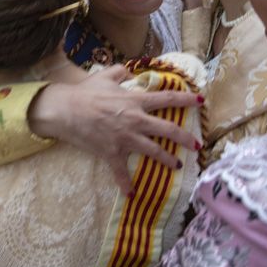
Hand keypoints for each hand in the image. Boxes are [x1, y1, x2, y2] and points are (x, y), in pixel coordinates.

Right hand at [29, 65, 201, 194]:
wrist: (65, 110)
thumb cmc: (86, 92)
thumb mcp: (106, 75)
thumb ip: (122, 72)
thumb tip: (133, 72)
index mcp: (135, 100)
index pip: (167, 98)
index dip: (186, 99)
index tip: (200, 102)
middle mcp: (135, 120)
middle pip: (167, 129)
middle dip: (185, 138)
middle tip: (197, 145)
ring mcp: (125, 138)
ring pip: (153, 151)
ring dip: (166, 159)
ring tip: (176, 165)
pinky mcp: (112, 153)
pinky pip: (120, 172)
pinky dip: (126, 183)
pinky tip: (132, 194)